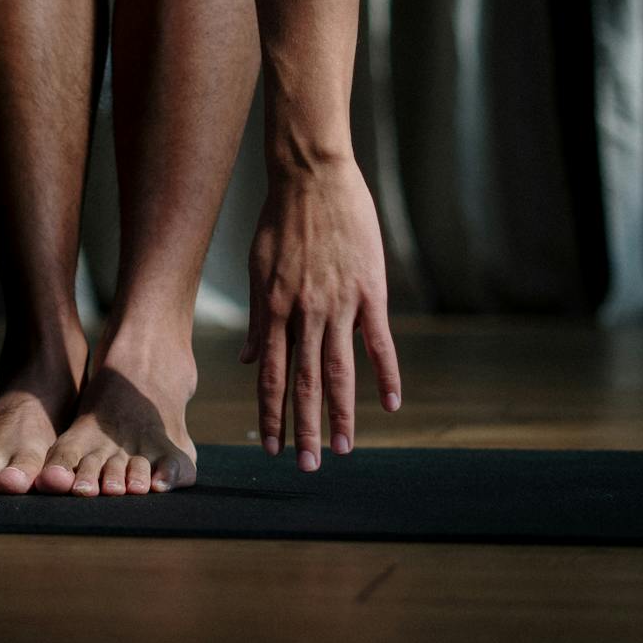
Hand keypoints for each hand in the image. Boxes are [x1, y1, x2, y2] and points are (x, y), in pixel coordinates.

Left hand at [241, 157, 401, 470]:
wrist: (312, 176)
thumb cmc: (281, 219)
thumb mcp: (258, 268)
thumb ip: (259, 319)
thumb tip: (252, 361)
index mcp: (275, 311)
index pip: (272, 376)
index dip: (271, 414)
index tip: (271, 445)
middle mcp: (304, 314)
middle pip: (303, 383)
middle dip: (302, 428)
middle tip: (305, 466)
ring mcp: (338, 304)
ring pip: (338, 371)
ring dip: (339, 414)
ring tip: (341, 450)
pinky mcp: (370, 290)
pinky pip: (378, 342)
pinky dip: (385, 375)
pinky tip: (390, 405)